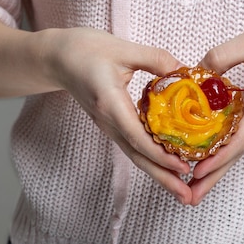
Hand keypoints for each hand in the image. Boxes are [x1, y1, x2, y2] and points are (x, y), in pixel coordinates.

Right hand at [38, 27, 192, 203]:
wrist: (55, 57)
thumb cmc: (85, 49)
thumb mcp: (123, 49)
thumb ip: (155, 59)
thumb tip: (185, 71)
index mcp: (110, 104)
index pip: (136, 136)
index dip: (160, 154)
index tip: (182, 166)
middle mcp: (108, 121)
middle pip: (137, 156)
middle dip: (163, 177)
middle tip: (188, 194)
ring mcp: (108, 126)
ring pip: (136, 155)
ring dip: (159, 174)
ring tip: (183, 190)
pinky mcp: (112, 125)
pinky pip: (133, 146)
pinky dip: (152, 159)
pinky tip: (170, 166)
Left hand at [189, 17, 243, 204]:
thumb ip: (222, 55)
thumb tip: (196, 71)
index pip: (241, 137)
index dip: (220, 156)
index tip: (199, 170)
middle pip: (238, 152)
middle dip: (214, 176)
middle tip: (190, 197)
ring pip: (238, 147)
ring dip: (217, 168)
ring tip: (194, 186)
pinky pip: (240, 136)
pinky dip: (223, 150)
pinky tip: (206, 156)